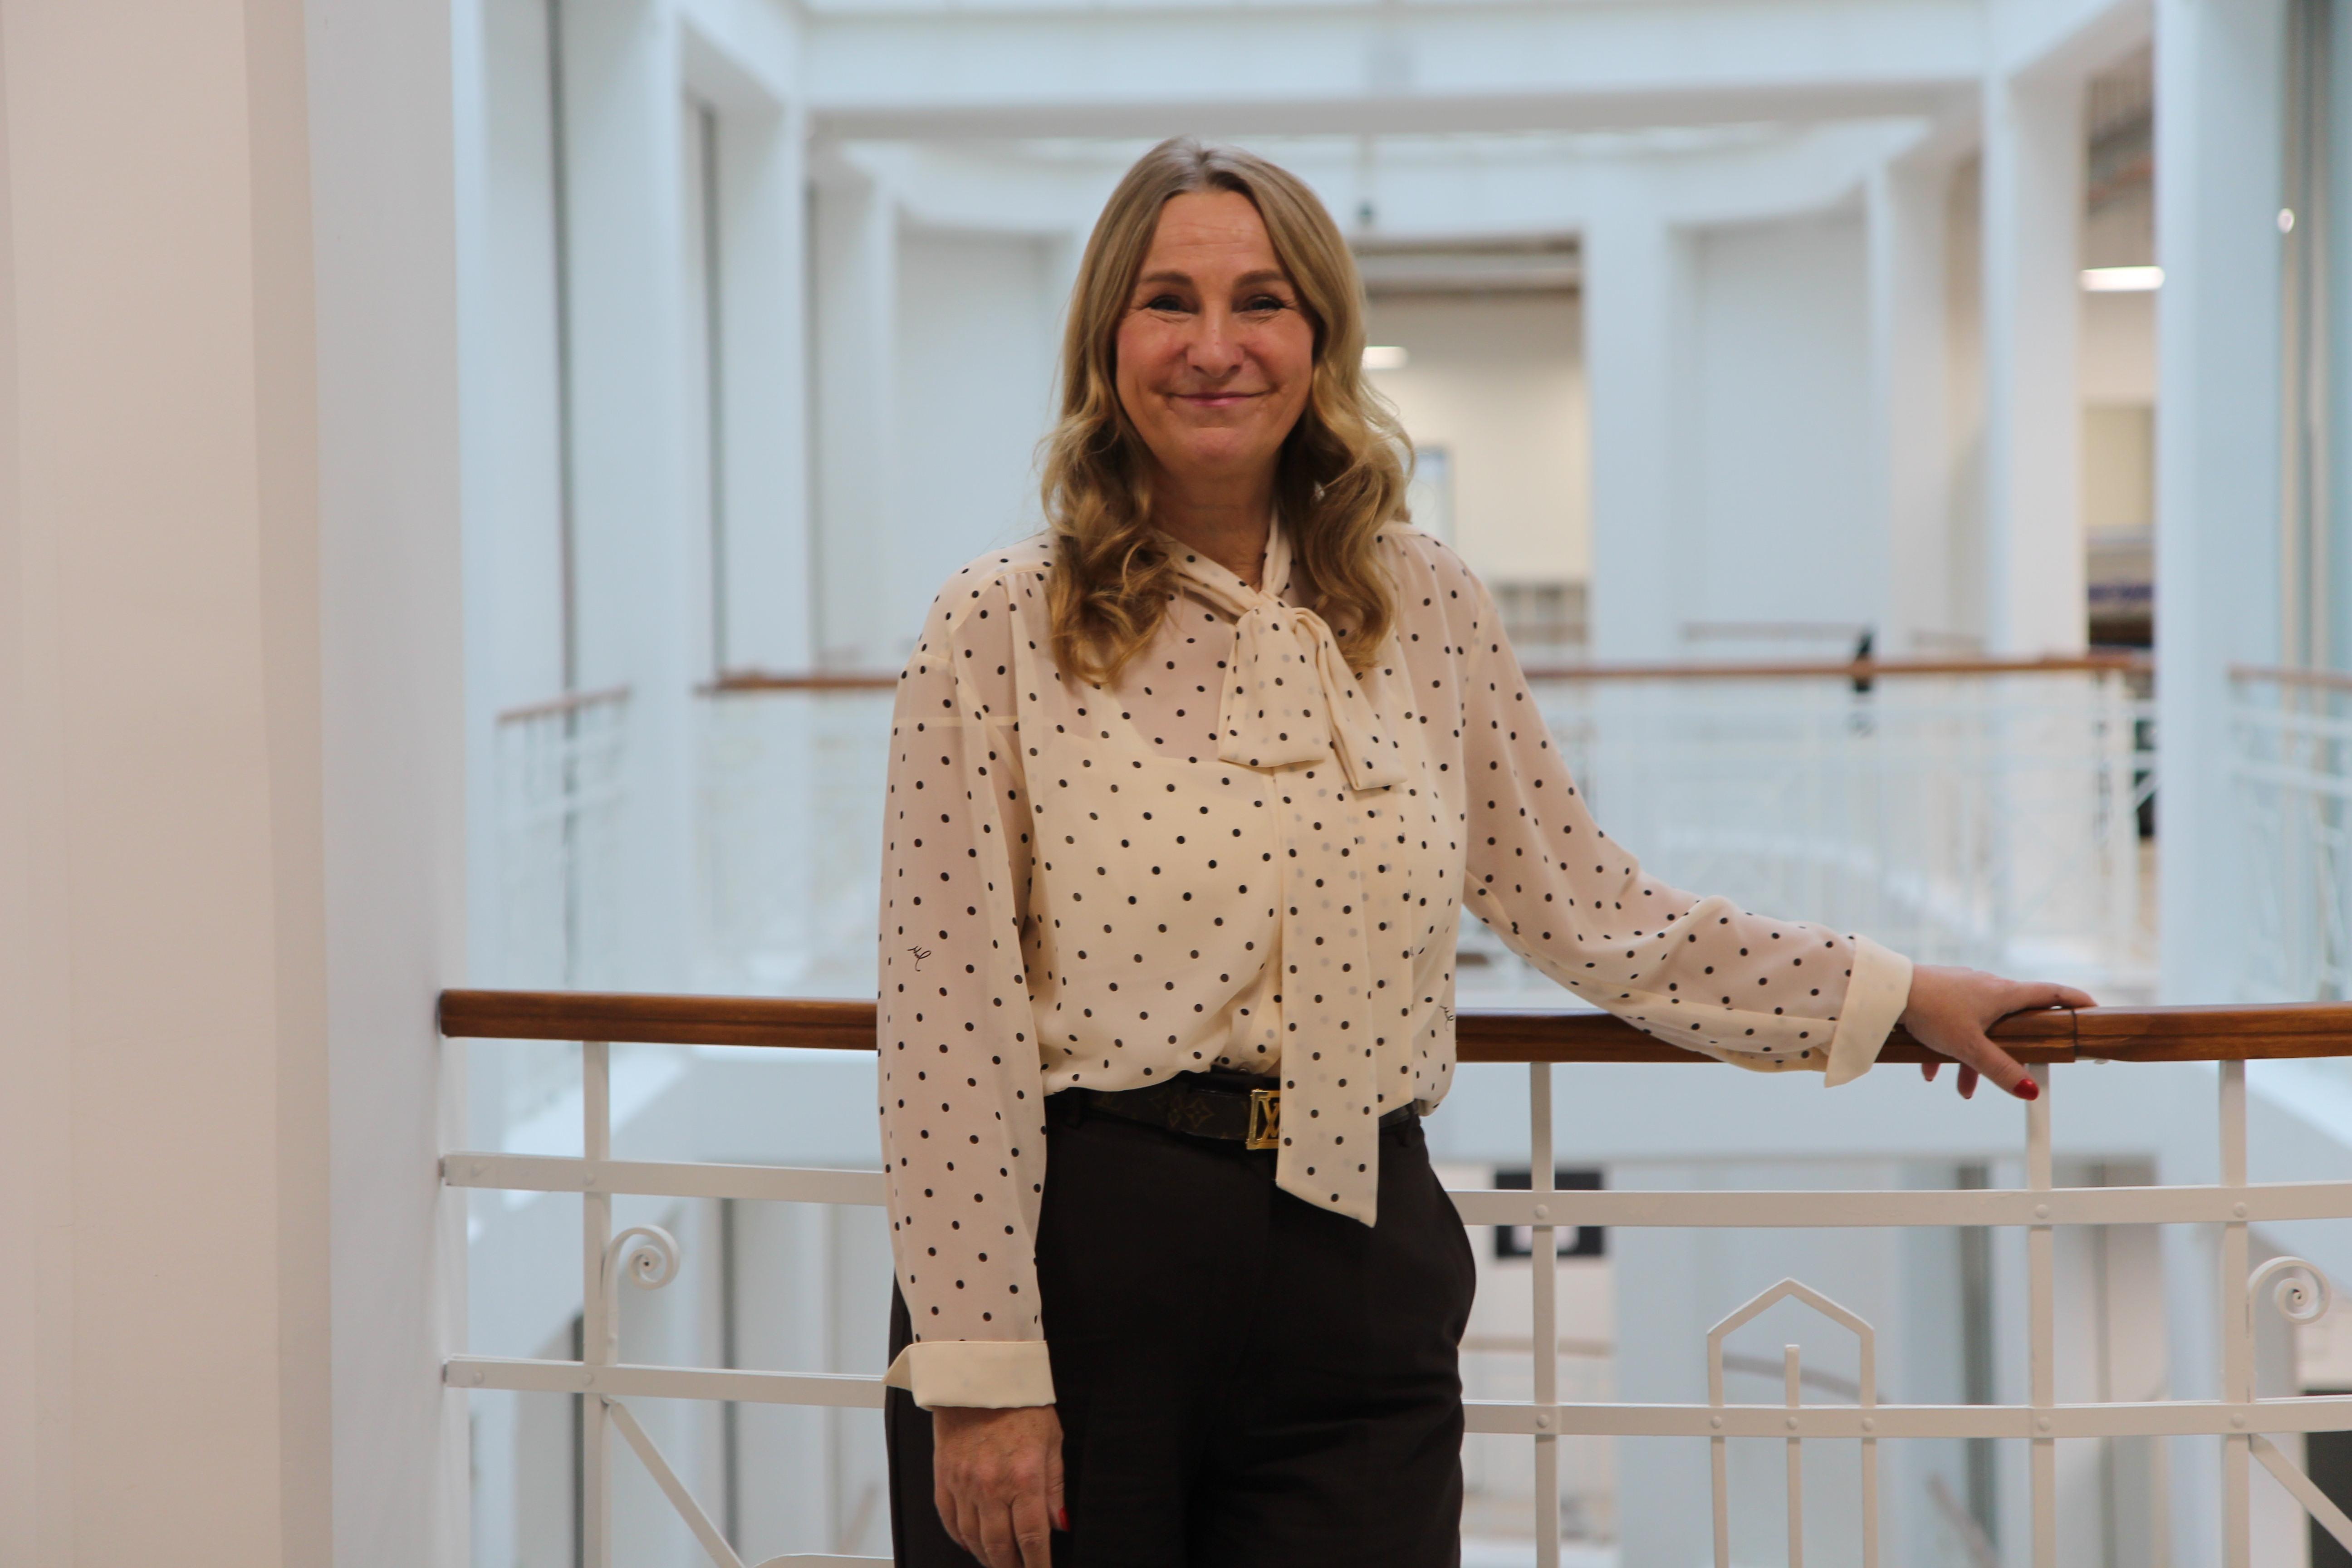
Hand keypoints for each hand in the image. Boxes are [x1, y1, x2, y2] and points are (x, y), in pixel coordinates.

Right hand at [932, 1403, 1064, 1567]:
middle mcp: (992, 1486)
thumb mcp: (1052, 1441)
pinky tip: (970, 1543)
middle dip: (1011, 1566)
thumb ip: (1055, 1486)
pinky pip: (949, 1520)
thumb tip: (1058, 1523)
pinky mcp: (944, 1478)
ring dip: (986, 1557)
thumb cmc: (1019, 1403)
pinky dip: (960, 1538)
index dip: (1038, 1564)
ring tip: (998, 1562)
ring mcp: (964, 1484)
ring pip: (973, 1538)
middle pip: (999, 1546)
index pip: (1032, 1537)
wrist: (979, 1378)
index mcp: (1024, 1477)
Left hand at [1900, 963, 2095, 1099]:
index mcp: (2004, 993)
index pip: (2051, 994)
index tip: (2094, 1009)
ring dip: (1972, 1060)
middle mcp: (1987, 987)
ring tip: (1963, 1089)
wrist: (1887, 990)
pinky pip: (1953, 1026)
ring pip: (1979, 1029)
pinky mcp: (1941, 997)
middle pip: (2014, 1021)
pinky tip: (1930, 1072)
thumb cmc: (1931, 1010)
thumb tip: (2030, 1091)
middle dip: (2013, 1051)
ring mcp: (1963, 991)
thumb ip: (2000, 1069)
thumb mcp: (1969, 1047)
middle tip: (2022, 1068)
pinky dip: (1947, 1049)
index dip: (2075, 1001)